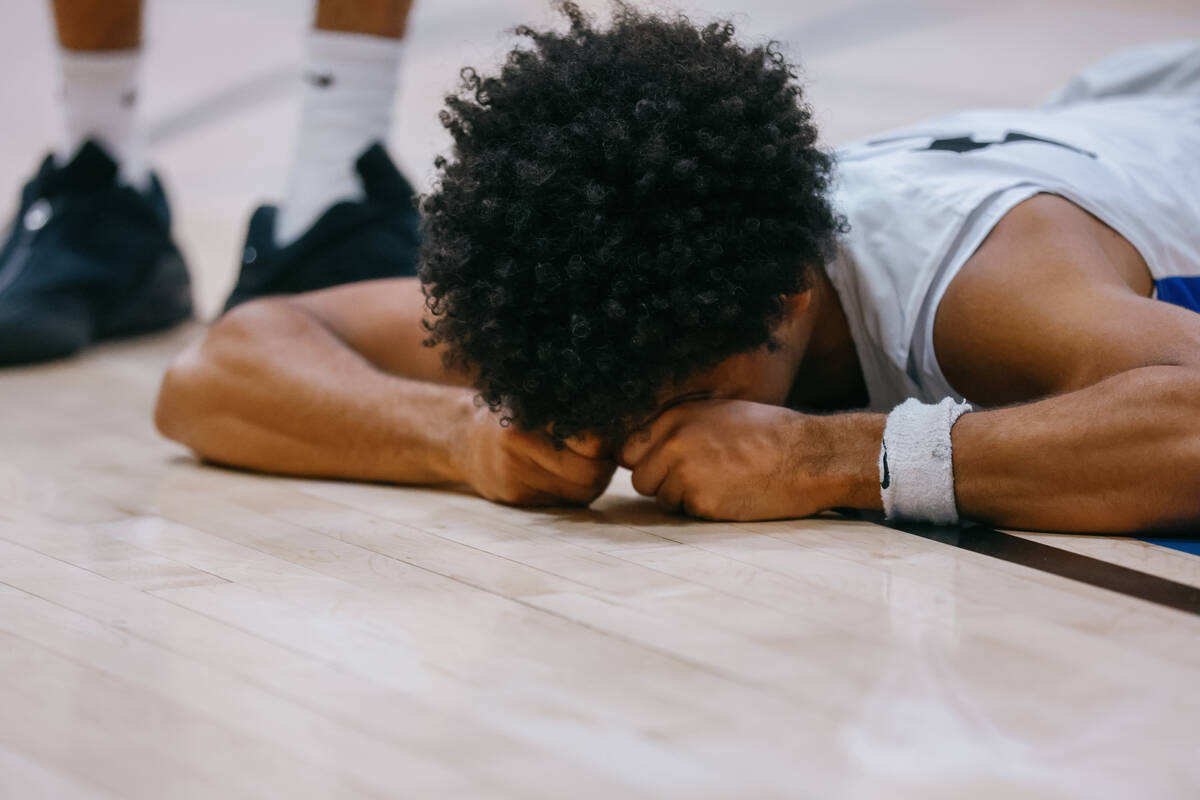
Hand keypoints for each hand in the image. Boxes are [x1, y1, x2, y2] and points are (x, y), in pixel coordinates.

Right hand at [456, 405, 616, 506]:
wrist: (467, 440)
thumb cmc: (520, 419)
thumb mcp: (544, 405)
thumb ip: (578, 418)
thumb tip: (627, 430)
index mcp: (533, 416)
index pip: (594, 441)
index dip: (605, 443)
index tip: (602, 439)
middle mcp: (520, 443)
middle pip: (591, 473)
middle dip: (602, 468)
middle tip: (598, 457)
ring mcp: (514, 473)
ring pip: (583, 492)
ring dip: (591, 483)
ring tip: (579, 465)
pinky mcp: (514, 496)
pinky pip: (565, 502)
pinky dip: (572, 493)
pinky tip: (559, 477)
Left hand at [619, 399, 871, 519]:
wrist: (807, 456)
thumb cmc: (769, 433)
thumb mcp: (718, 412)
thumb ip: (679, 427)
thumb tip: (646, 447)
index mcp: (676, 417)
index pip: (629, 447)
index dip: (646, 460)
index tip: (663, 466)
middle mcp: (673, 442)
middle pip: (639, 478)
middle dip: (661, 483)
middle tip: (697, 479)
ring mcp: (684, 473)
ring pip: (661, 499)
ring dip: (683, 499)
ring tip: (720, 484)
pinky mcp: (700, 502)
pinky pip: (685, 514)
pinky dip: (703, 511)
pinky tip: (731, 495)